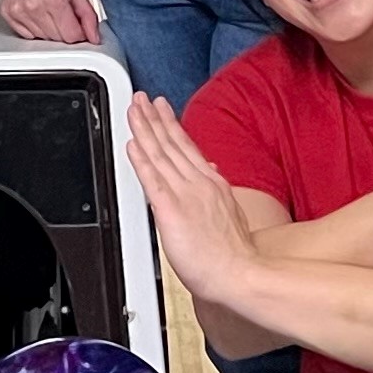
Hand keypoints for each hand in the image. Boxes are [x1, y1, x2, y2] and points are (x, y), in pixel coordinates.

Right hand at [2, 0, 100, 43]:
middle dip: (64, 31)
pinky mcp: (8, 12)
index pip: (71, 36)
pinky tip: (37, 13)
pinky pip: (25, 34)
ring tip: (49, 11)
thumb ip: (87, 14)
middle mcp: (35, 8)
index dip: (79, 33)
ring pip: (41, 39)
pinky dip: (34, 29)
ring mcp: (19, 11)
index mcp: (55, 0)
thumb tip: (94, 37)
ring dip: (49, 30)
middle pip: (57, 39)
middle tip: (64, 14)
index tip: (79, 26)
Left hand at [125, 94, 264, 308]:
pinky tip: (132, 144)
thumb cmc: (235, 254)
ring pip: (160, 155)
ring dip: (144, 130)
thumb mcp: (232, 213)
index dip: (171, 126)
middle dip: (154, 119)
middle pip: (171, 144)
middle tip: (141, 99)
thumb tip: (212, 172)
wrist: (240, 273)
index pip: (187, 148)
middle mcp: (199, 183)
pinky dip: (141, 160)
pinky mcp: (172, 211)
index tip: (161, 109)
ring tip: (134, 110)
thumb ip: (218, 190)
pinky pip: (152, 180)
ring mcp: (186, 195)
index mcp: (213, 183)